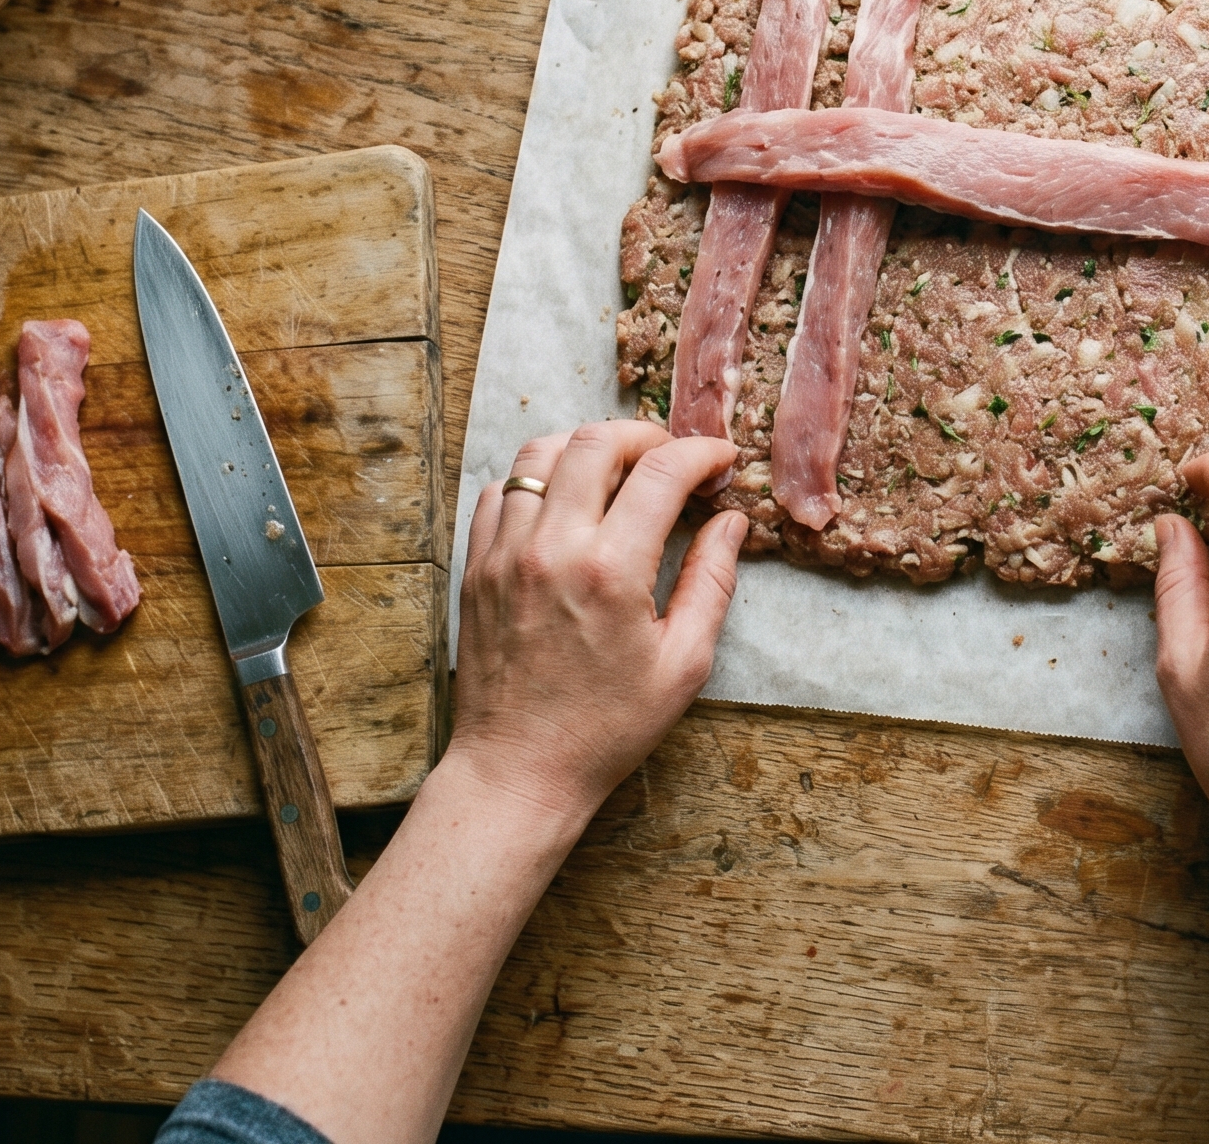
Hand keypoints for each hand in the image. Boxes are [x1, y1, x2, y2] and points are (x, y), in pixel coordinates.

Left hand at [450, 421, 747, 831]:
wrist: (518, 772)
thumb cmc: (607, 728)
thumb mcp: (683, 663)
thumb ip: (711, 581)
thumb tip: (731, 520)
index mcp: (610, 569)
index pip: (662, 471)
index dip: (701, 453)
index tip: (720, 461)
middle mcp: (552, 547)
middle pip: (596, 441)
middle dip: (645, 436)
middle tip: (672, 459)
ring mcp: (505, 553)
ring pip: (539, 453)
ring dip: (585, 447)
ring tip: (616, 470)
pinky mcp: (477, 567)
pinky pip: (498, 491)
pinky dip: (536, 480)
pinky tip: (563, 502)